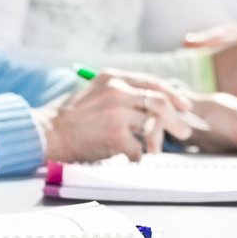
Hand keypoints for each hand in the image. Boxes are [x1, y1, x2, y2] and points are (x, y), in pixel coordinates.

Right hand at [36, 71, 193, 161]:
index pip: (153, 82)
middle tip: (186, 131)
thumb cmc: (74, 116)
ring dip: (161, 140)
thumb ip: (123, 91)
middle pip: (160, 101)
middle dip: (178, 118)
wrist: (50, 132)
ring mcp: (118, 112)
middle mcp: (118, 91)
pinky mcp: (115, 135)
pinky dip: (140, 156)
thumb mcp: (98, 91)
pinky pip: (140, 148)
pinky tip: (135, 159)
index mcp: (114, 77)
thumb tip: (153, 100)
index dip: (173, 94)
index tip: (185, 106)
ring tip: (161, 149)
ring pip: (153, 125)